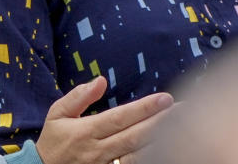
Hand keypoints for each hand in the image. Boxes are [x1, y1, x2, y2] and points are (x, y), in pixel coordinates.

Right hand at [35, 76, 173, 163]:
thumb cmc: (53, 140)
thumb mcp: (57, 113)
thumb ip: (78, 96)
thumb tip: (100, 80)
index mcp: (86, 131)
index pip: (120, 118)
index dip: (144, 109)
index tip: (165, 98)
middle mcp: (99, 149)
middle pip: (136, 135)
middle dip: (161, 122)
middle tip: (184, 109)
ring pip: (139, 153)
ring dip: (161, 140)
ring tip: (182, 127)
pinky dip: (150, 157)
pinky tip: (166, 147)